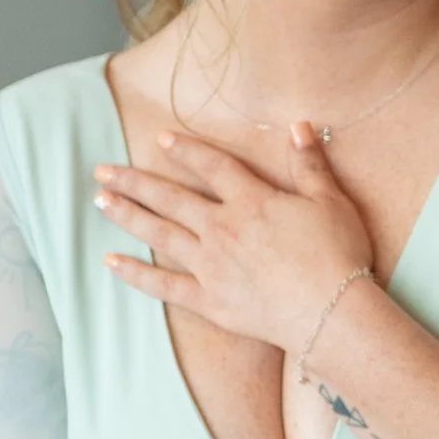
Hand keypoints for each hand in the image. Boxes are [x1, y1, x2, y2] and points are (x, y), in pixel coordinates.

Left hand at [96, 124, 373, 361]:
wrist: (331, 312)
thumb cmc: (338, 256)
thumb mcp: (331, 202)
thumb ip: (310, 164)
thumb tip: (298, 126)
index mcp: (252, 202)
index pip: (212, 168)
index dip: (187, 150)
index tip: (161, 139)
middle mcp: (223, 229)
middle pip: (171, 199)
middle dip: (134, 182)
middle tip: (103, 171)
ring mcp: (211, 266)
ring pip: (160, 235)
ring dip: (128, 216)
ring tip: (100, 202)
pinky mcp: (210, 301)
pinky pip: (164, 286)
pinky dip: (135, 275)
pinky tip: (110, 262)